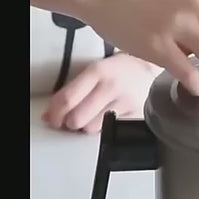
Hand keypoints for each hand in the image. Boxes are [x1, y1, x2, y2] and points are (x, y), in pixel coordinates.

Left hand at [42, 53, 158, 132]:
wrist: (148, 69)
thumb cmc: (119, 69)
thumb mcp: (94, 70)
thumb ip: (71, 90)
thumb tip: (50, 114)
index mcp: (98, 71)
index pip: (68, 99)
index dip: (55, 113)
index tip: (52, 117)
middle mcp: (112, 86)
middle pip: (78, 119)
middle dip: (70, 121)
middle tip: (72, 117)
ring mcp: (125, 102)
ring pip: (92, 129)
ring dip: (87, 125)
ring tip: (93, 115)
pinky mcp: (136, 114)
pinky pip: (110, 130)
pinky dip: (104, 127)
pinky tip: (107, 116)